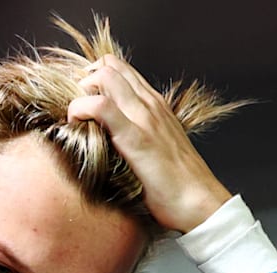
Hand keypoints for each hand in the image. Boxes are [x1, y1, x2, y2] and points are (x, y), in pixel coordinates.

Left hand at [67, 55, 230, 233]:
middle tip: (77, 111)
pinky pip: (100, 106)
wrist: (199, 203)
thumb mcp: (158, 149)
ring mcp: (144, 117)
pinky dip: (80, 109)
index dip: (95, 78)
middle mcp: (150, 104)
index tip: (84, 103)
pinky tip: (77, 126)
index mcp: (156, 105)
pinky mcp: (135, 137)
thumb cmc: (178, 184)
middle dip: (84, 81)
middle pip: (110, 66)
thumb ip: (139, 135)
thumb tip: (111, 139)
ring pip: (105, 76)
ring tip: (77, 120)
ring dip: (81, 93)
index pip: (121, 70)